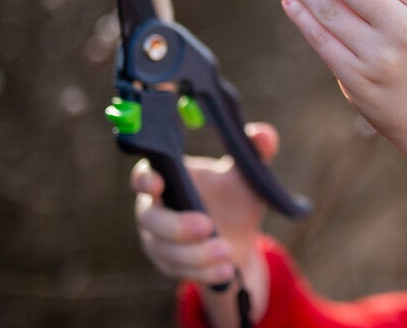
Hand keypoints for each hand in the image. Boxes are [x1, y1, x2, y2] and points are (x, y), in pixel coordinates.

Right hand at [132, 122, 277, 321]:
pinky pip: (181, 272)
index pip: (144, 175)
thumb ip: (255, 153)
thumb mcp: (247, 177)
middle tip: (207, 225)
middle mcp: (156, 210)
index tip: (158, 182)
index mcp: (169, 179)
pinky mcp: (170, 266)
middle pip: (150, 219)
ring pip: (167, 251)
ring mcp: (159, 241)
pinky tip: (226, 270)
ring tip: (226, 250)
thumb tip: (263, 134)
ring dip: (196, 254)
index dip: (144, 179)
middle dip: (177, 225)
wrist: (239, 240)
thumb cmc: (235, 198)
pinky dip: (205, 272)